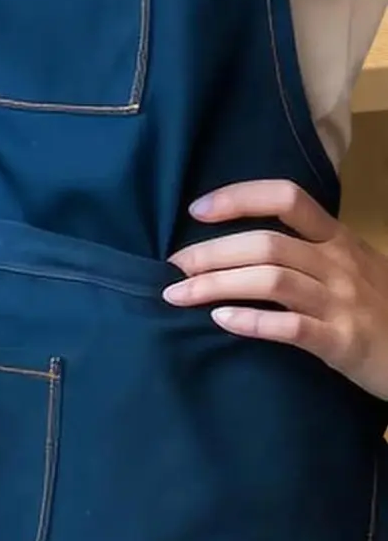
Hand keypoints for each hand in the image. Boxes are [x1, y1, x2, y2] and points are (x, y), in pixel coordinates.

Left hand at [162, 178, 387, 396]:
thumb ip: (307, 249)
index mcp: (337, 238)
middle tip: (172, 264)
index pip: (287, 198)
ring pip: (270, 281)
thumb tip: (238, 240)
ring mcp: (341, 303)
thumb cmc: (379, 307)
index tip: (197, 208)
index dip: (239, 197)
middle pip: (266, 244)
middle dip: (211, 252)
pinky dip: (252, 322)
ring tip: (181, 294)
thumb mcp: (351, 265)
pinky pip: (290, 327)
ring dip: (217, 285)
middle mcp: (338, 263)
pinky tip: (222, 322)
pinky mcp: (342, 343)